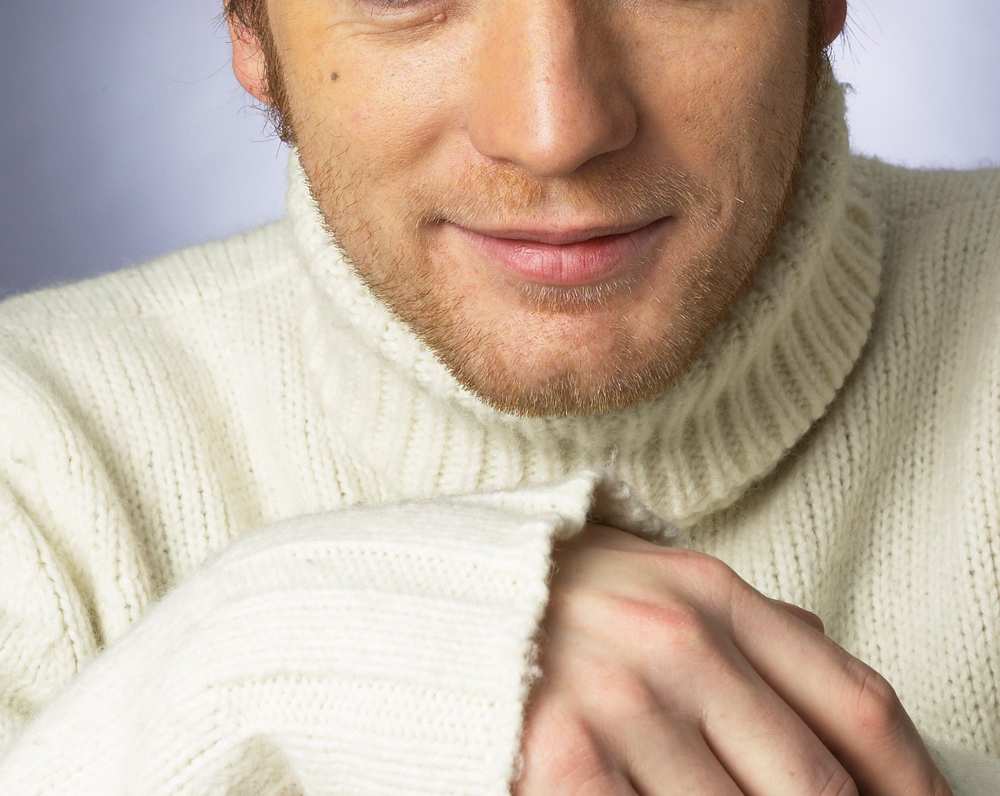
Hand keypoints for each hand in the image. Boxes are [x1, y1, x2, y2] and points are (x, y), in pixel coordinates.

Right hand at [515, 524, 949, 794]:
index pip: (853, 703)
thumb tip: (840, 690)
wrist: (403, 596)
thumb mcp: (651, 579)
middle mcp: (678, 640)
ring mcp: (618, 698)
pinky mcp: (557, 752)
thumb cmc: (539, 599)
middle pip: (813, 782)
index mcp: (711, 593)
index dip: (910, 781)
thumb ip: (743, 627)